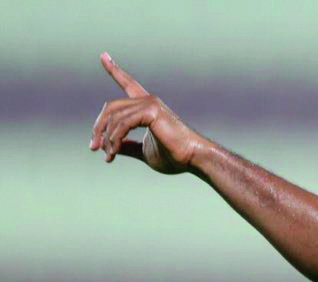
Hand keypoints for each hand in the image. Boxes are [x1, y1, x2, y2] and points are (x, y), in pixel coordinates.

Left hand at [89, 52, 203, 172]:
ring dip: (106, 139)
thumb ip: (127, 146)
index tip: (103, 55)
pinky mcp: (151, 111)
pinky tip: (114, 152)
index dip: (115, 70)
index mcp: (148, 107)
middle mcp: (148, 100)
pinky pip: (122, 124)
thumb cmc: (174, 156)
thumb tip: (108, 147)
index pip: (128, 84)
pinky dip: (115, 138)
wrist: (193, 158)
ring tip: (108, 156)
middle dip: (98, 127)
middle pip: (111, 107)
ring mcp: (150, 104)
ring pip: (114, 117)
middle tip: (93, 148)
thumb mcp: (143, 151)